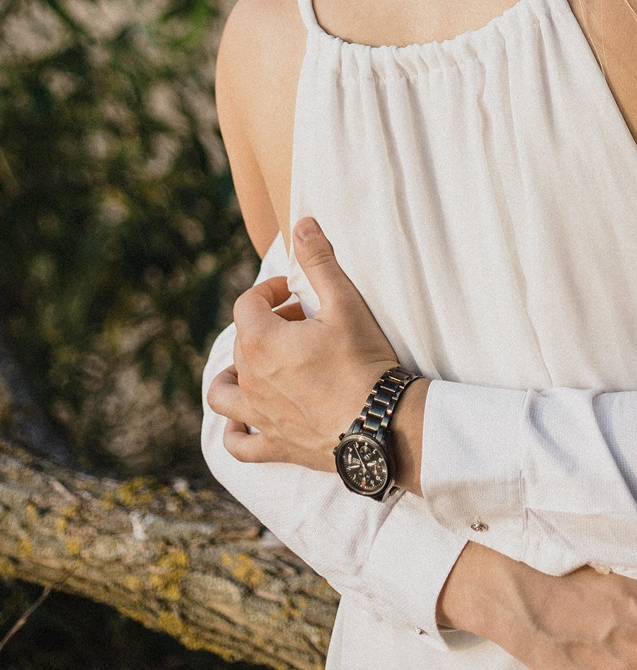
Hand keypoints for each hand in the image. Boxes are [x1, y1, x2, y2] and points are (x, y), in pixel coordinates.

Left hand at [208, 218, 414, 472]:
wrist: (381, 425)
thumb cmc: (363, 361)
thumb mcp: (345, 303)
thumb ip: (319, 261)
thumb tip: (302, 224)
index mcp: (260, 342)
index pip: (248, 303)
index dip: (269, 291)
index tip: (296, 293)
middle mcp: (250, 379)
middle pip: (243, 341)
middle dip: (269, 325)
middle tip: (306, 322)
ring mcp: (258, 415)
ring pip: (223, 393)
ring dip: (234, 374)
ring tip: (259, 366)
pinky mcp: (273, 445)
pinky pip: (238, 443)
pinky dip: (236, 430)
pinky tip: (246, 421)